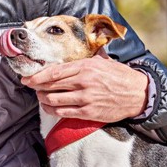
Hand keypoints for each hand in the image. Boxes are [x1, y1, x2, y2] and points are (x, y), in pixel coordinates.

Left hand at [20, 50, 148, 122]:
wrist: (138, 94)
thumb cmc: (120, 76)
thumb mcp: (103, 61)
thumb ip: (85, 59)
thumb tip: (72, 54)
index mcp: (86, 67)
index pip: (55, 72)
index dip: (38, 76)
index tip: (28, 78)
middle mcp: (84, 82)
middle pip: (51, 85)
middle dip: (37, 87)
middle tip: (30, 87)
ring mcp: (86, 98)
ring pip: (54, 100)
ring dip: (43, 99)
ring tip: (40, 97)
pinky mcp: (88, 112)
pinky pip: (63, 113)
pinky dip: (52, 110)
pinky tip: (49, 107)